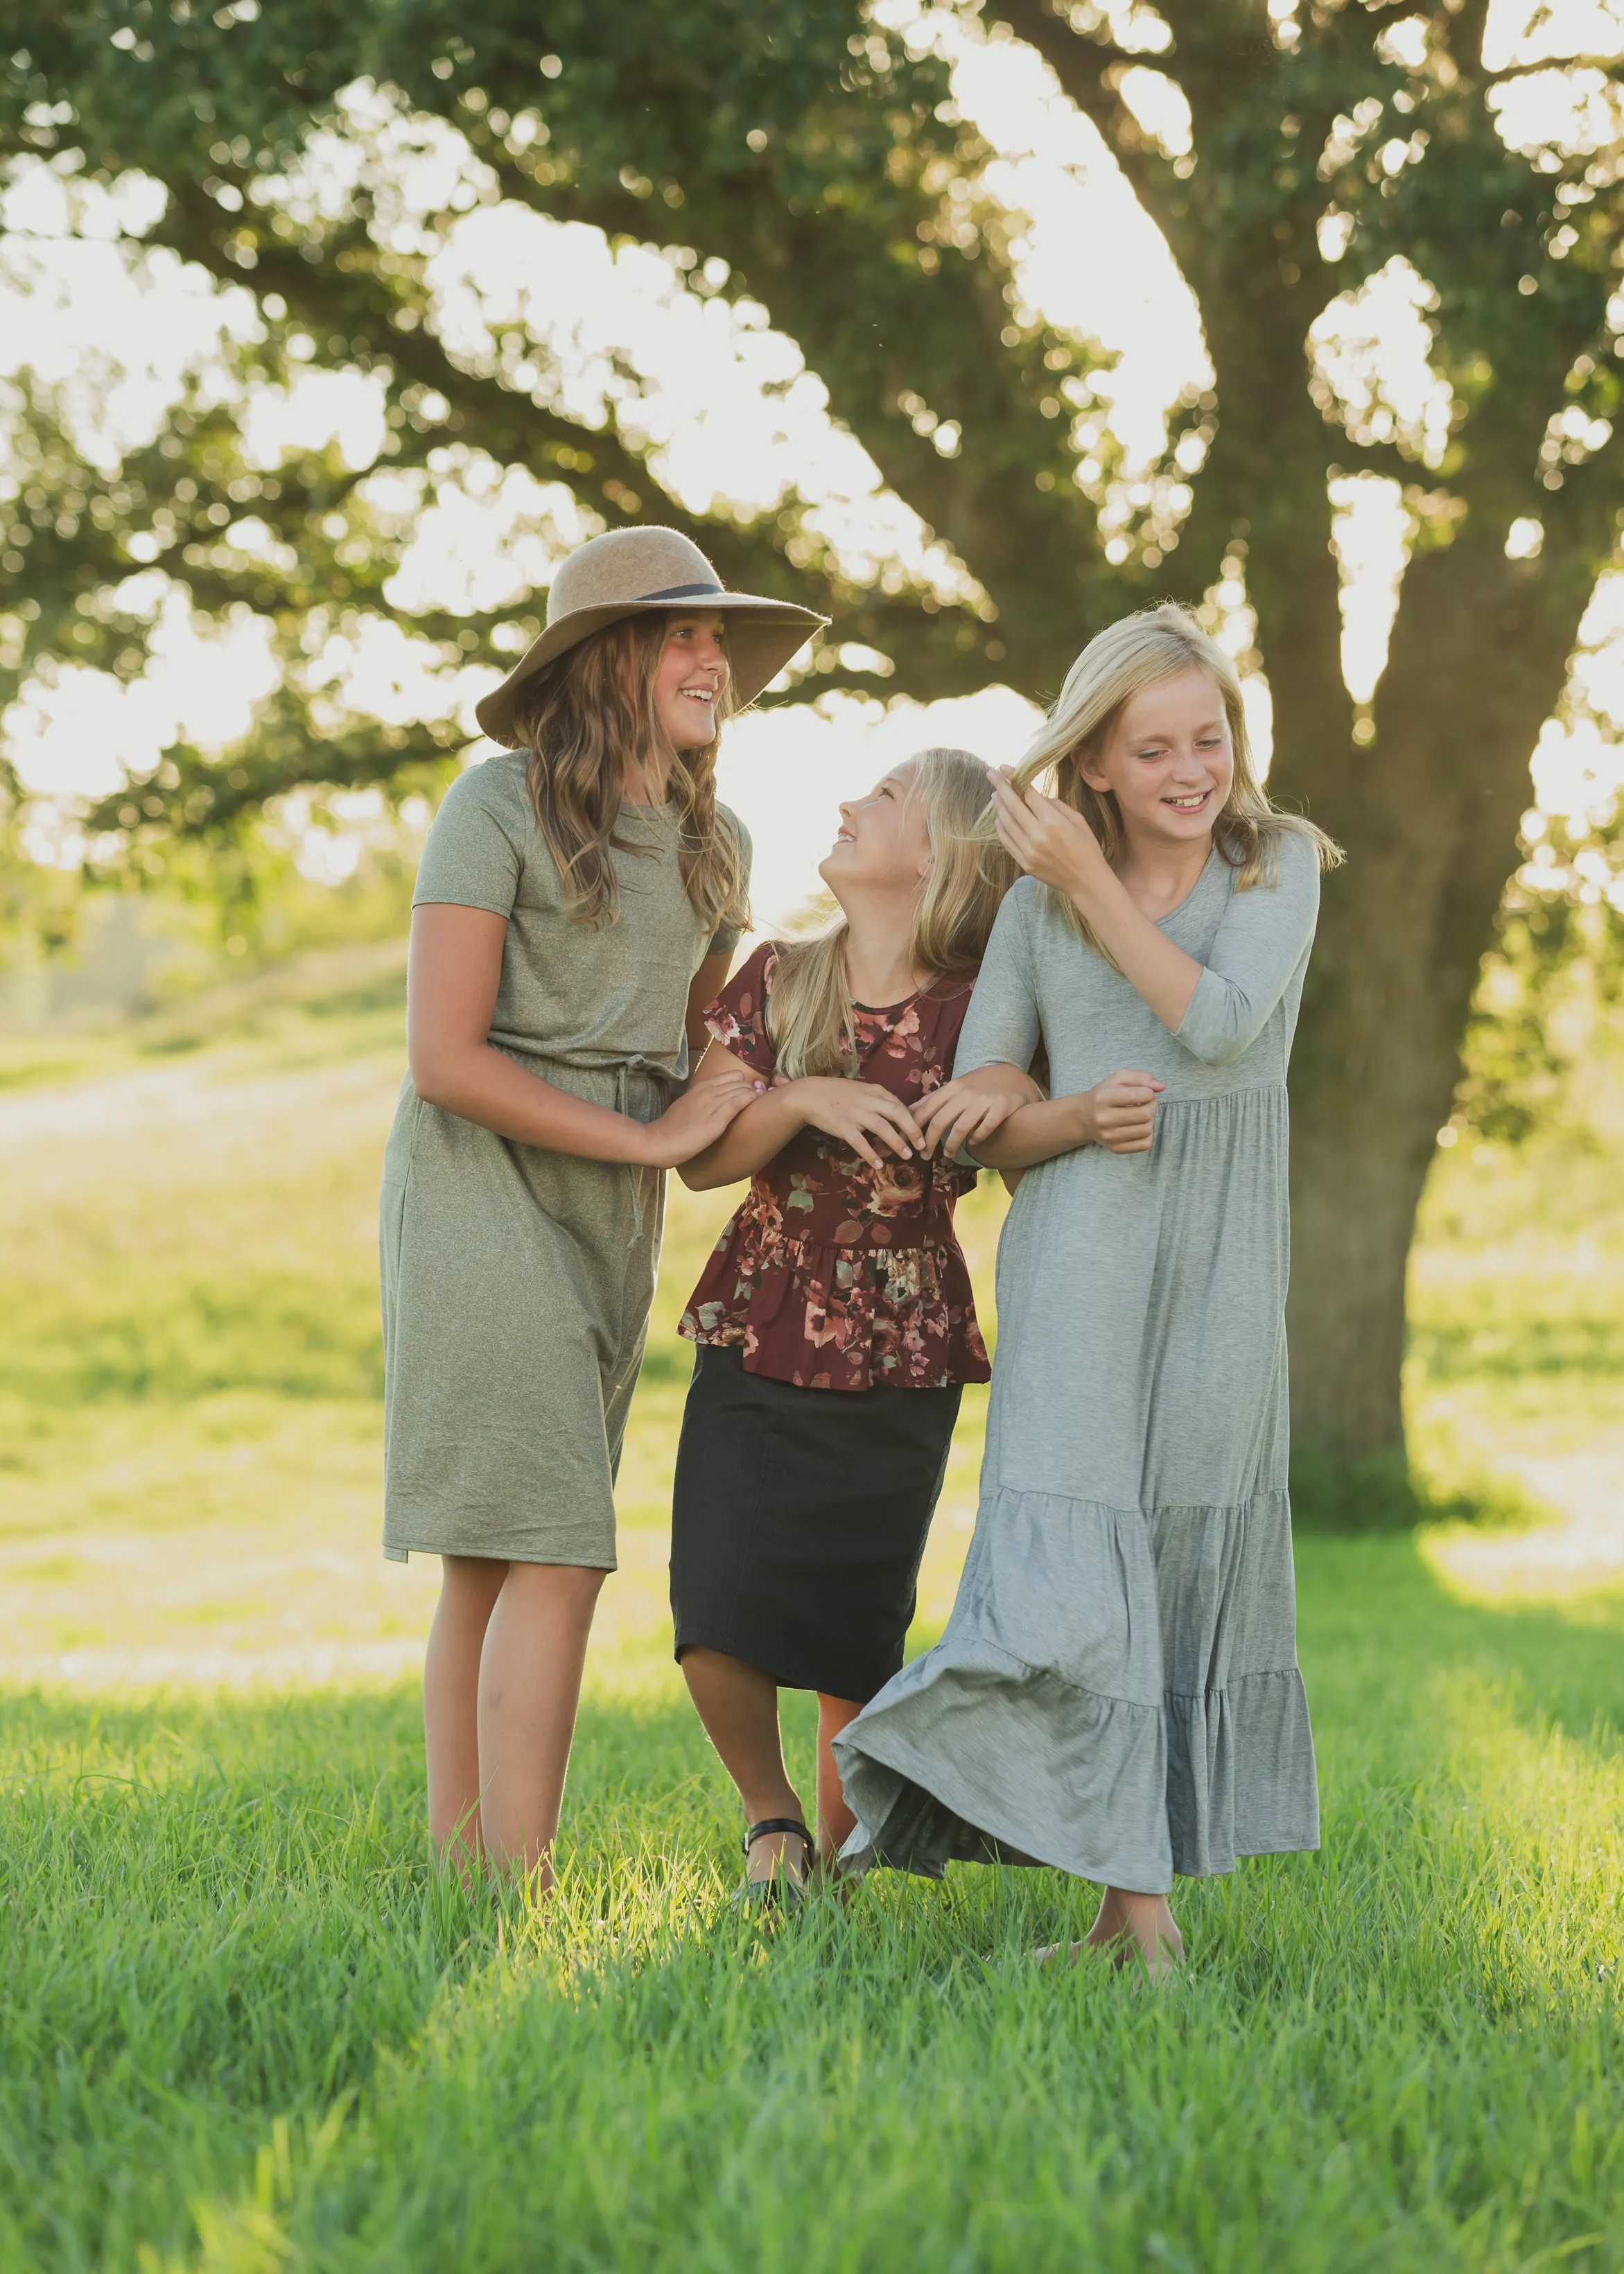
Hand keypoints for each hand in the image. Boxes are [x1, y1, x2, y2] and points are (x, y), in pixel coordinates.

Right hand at [637, 1068, 763, 1167]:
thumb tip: (714, 1103)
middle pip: (740, 1081)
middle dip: (752, 1089)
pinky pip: (740, 1101)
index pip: (732, 1076)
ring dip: (754, 1094)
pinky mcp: (717, 1119)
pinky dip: (750, 1100)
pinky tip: (755, 1105)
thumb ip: (702, 1100)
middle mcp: (708, 1091)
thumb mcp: (687, 1105)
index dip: (743, 1084)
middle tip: (758, 1101)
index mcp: (701, 1087)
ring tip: (760, 1104)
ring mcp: (712, 1103)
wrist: (660, 1141)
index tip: (748, 1095)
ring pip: (742, 1088)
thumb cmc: (672, 1128)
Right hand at [784, 1076, 924, 1167]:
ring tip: (907, 1155)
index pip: (900, 1105)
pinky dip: (870, 1154)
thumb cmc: (838, 1094)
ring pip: (882, 1127)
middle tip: (922, 1145)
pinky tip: (878, 1165)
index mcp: (876, 1091)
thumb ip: (880, 1100)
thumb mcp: (862, 1091)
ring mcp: (856, 1113)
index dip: (913, 1120)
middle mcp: (869, 1100)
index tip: (921, 1133)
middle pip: (898, 1113)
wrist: (810, 1094)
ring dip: (897, 1142)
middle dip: (913, 1129)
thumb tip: (900, 1114)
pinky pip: (860, 1142)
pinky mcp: (843, 1126)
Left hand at [916, 1073, 1033, 1159]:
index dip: (914, 1128)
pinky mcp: (1002, 1106)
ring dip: (952, 1145)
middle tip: (924, 1155)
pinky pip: (986, 1127)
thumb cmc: (977, 1085)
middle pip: (940, 1121)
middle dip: (929, 1142)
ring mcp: (984, 1099)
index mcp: (951, 1088)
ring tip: (948, 1155)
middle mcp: (966, 1093)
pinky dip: (977, 1138)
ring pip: (961, 1127)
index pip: (926, 1109)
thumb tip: (908, 1110)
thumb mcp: (955, 1087)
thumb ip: (933, 1099)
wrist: (1011, 1076)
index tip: (907, 1143)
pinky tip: (973, 1143)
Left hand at [986, 766, 1109, 898]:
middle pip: (1013, 806)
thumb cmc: (1086, 847)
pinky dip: (1001, 827)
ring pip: (1007, 823)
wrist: (1086, 881)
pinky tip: (999, 817)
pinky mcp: (1024, 863)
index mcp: (1053, 822)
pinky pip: (1007, 841)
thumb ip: (1055, 805)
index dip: (1015, 779)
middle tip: (991, 773)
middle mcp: (1037, 835)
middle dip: (1001, 787)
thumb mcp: (1077, 820)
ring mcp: (1028, 851)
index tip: (1005, 769)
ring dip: (999, 806)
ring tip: (995, 794)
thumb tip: (1035, 796)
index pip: (1028, 795)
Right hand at [1084, 1068, 1164, 1154]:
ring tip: (1142, 1114)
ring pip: (1147, 1129)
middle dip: (1152, 1106)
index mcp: (1103, 1098)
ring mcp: (1109, 1136)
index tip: (1145, 1092)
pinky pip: (1145, 1144)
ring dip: (1150, 1120)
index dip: (1149, 1092)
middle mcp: (1104, 1119)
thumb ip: (1142, 1077)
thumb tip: (1161, 1086)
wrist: (1083, 1117)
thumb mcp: (1118, 1078)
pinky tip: (1139, 1127)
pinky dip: (1147, 1135)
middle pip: (1145, 1114)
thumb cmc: (1104, 1095)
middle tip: (1146, 1103)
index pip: (1138, 1095)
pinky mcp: (1115, 1148)